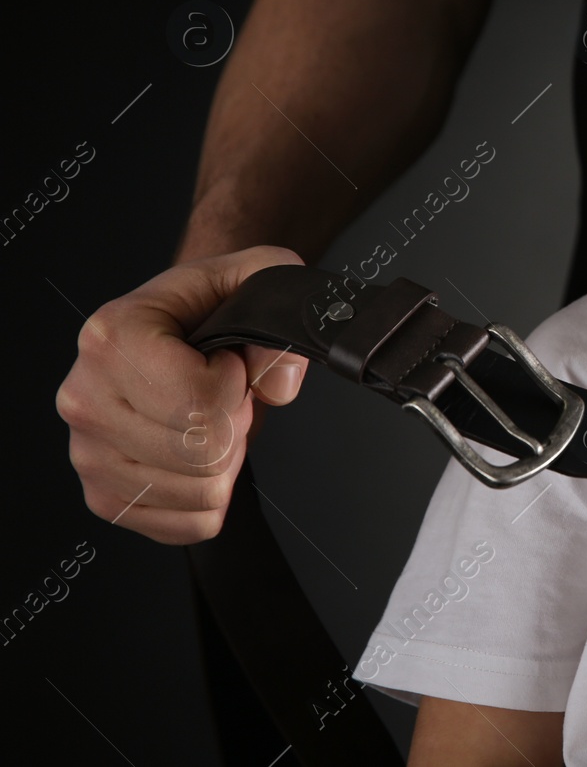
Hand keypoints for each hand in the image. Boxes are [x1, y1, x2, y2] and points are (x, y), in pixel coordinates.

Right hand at [55, 246, 310, 543]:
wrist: (178, 329)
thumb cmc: (211, 307)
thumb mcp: (259, 280)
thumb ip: (283, 309)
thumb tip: (278, 382)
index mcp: (112, 338)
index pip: (200, 399)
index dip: (236, 382)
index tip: (224, 360)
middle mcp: (84, 398)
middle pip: (202, 452)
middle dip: (234, 423)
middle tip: (221, 396)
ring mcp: (89, 454)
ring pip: (200, 492)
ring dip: (225, 460)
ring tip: (206, 420)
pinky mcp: (106, 498)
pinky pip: (188, 525)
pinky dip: (213, 496)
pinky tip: (199, 456)